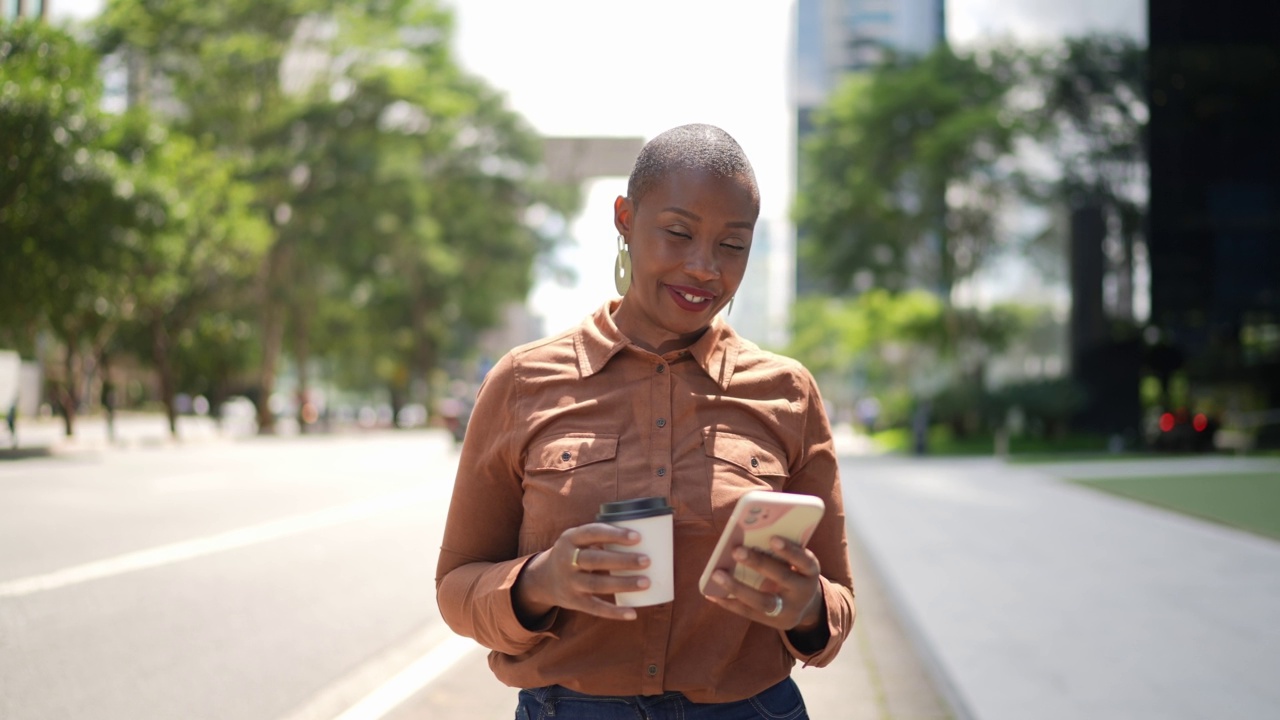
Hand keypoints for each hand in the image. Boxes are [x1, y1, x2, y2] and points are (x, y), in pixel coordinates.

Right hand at [513, 523, 650, 623]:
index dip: (614, 534)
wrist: (544, 578)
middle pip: (595, 560)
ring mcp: (569, 582)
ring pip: (597, 584)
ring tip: (646, 582)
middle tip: (647, 560)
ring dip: (623, 584)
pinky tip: (632, 613)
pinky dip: (614, 612)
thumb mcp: (579, 540)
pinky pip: (595, 608)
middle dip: (622, 560)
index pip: (592, 533)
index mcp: (570, 538)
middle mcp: (566, 560)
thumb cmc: (575, 553)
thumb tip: (647, 537)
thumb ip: (602, 538)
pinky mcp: (573, 601)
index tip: (638, 537)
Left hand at [704, 536, 823, 631]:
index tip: (773, 538)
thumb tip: (745, 535)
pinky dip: (729, 602)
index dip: (790, 551)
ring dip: (738, 587)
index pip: (805, 561)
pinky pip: (748, 613)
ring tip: (717, 574)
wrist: (804, 605)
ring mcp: (788, 610)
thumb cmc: (793, 571)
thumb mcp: (794, 562)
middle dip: (759, 563)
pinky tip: (712, 593)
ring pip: (763, 601)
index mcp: (811, 572)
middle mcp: (803, 592)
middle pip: (783, 578)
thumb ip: (779, 552)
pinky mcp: (773, 622)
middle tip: (736, 550)